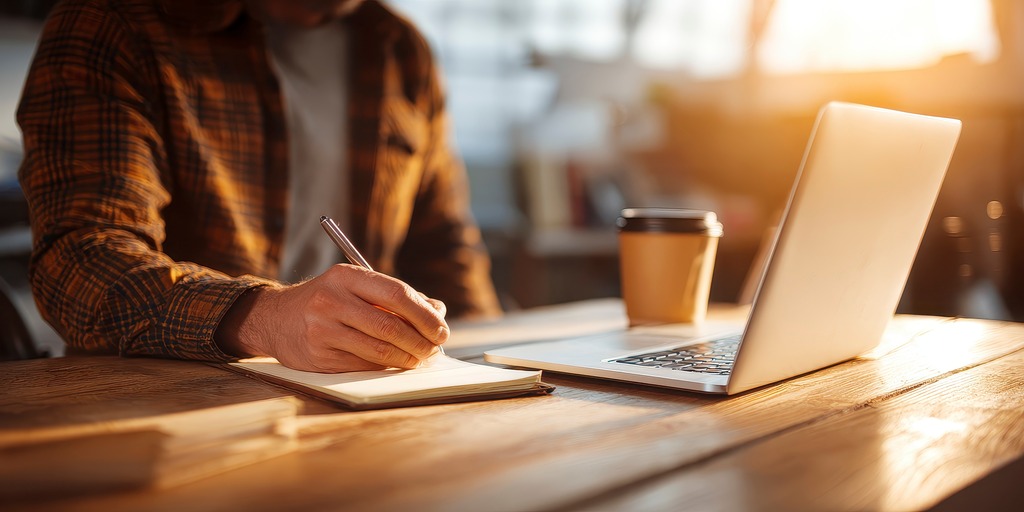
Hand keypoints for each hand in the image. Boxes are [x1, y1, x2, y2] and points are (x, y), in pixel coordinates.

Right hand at [216, 264, 448, 371]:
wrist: (275, 319)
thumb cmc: (327, 301)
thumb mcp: (356, 287)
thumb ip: (396, 297)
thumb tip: (438, 312)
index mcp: (346, 276)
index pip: (397, 294)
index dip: (425, 315)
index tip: (442, 329)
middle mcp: (332, 300)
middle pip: (391, 325)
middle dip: (420, 341)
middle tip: (434, 350)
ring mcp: (322, 329)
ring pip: (379, 349)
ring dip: (407, 358)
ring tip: (420, 359)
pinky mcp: (319, 356)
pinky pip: (364, 364)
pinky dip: (386, 366)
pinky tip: (396, 364)